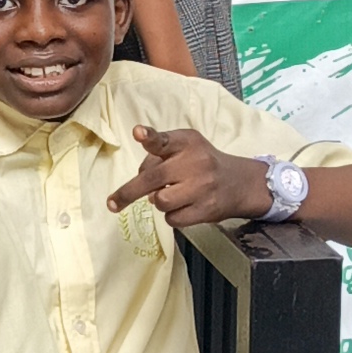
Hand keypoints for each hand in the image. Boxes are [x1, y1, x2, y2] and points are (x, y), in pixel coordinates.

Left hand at [109, 125, 270, 229]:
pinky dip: (172, 215)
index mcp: (187, 143)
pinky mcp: (206, 210)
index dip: (149, 137)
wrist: (239, 183)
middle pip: (152, 178)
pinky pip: (172, 219)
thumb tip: (139, 179)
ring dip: (158, 201)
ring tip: (172, 194)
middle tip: (112, 203)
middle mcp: (195, 163)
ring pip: (160, 201)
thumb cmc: (202, 162)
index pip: (165, 139)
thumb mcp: (186, 147)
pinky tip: (184, 206)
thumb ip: (160, 155)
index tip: (138, 133)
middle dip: (128, 193)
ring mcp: (201, 187)